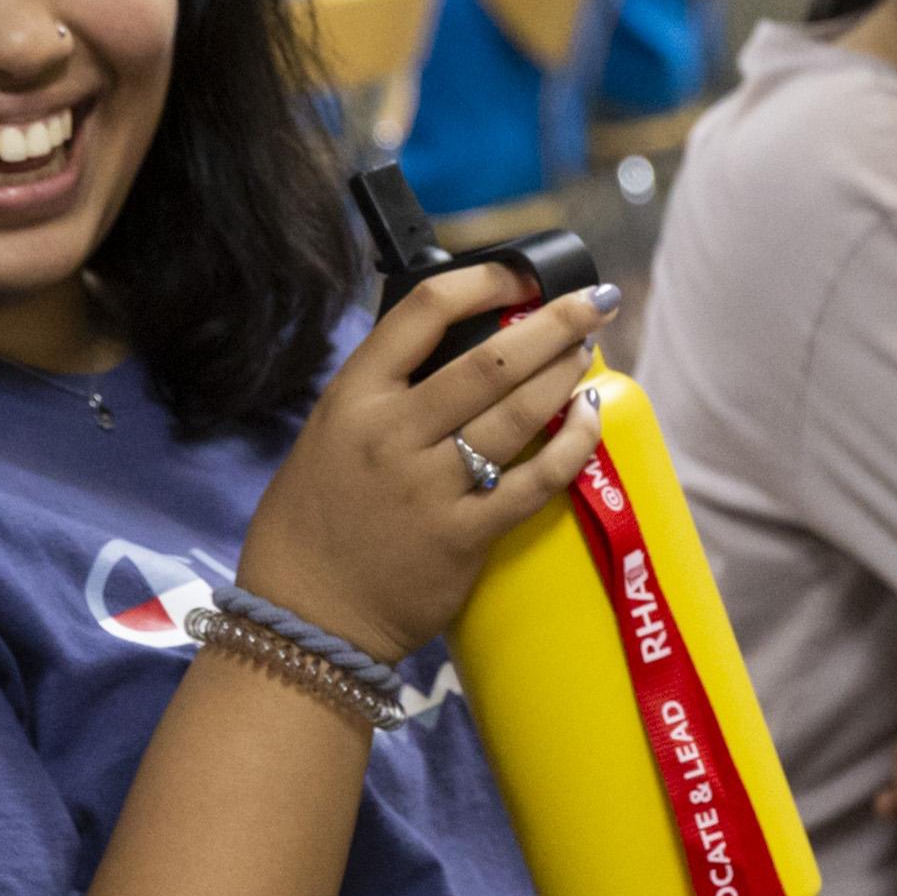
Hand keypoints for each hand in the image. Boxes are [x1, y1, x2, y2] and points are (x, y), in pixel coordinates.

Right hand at [232, 267, 613, 663]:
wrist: (304, 620)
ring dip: (564, 375)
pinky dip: (571, 445)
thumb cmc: (313, 527)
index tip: (522, 275)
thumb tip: (450, 350)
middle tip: (592, 305)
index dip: (483, 282)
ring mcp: (428, 486)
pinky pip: (533, 482)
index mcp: (352, 399)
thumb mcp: (326, 437)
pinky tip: (589, 419)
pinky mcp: (462, 536)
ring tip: (589, 353)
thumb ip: (383, 396)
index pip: (422, 313)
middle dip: (553, 323)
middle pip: (489, 360)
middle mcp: (390, 434)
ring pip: (516, 413)